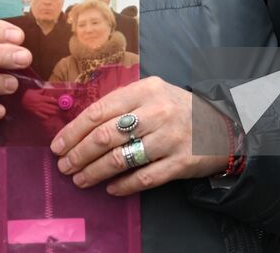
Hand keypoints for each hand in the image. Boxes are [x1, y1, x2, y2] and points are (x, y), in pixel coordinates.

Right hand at [21, 83, 69, 125]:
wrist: (20, 100)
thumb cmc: (26, 94)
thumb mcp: (34, 91)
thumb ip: (40, 91)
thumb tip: (45, 90)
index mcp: (41, 98)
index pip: (51, 100)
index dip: (56, 102)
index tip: (59, 102)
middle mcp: (41, 104)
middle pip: (51, 107)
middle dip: (56, 108)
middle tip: (58, 108)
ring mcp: (38, 109)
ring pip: (48, 112)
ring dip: (52, 112)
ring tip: (55, 112)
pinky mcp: (35, 113)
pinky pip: (42, 116)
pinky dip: (46, 117)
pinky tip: (48, 117)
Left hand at [49, 76, 227, 195]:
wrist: (221, 125)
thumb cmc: (176, 108)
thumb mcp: (151, 94)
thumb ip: (121, 103)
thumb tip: (80, 124)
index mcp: (145, 90)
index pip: (100, 111)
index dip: (74, 131)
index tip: (58, 146)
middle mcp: (157, 111)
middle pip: (106, 136)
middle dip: (79, 154)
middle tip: (64, 166)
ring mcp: (170, 138)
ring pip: (122, 158)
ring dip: (95, 172)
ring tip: (80, 179)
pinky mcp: (181, 162)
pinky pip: (145, 177)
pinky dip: (124, 186)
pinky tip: (110, 189)